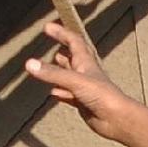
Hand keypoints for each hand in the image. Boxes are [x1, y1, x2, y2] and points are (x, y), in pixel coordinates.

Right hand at [24, 22, 135, 140]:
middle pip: (72, 57)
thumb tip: (29, 63)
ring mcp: (84, 89)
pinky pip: (68, 96)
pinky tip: (53, 94)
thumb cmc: (103, 96)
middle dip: (61, 49)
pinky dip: (60, 93)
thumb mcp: (75, 81)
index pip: (73, 41)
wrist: (118, 119)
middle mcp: (85, 74)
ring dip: (58, 71)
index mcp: (86, 63)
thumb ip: (52, 73)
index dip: (61, 33)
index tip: (47, 27)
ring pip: (68, 77)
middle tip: (51, 41)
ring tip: (47, 67)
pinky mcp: (83, 103)